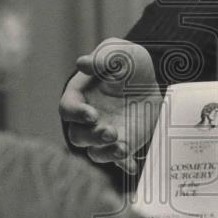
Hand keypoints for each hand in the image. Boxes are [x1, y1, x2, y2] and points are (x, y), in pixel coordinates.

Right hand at [58, 38, 162, 173]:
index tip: (92, 114)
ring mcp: (104, 132)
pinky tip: (132, 165)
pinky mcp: (122, 142)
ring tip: (121, 147)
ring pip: (94, 152)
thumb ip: (102, 58)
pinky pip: (118, 159)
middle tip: (110, 131)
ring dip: (105, 152)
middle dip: (92, 137)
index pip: (68, 108)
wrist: (149, 79)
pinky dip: (123, 163)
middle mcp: (88, 118)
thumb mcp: (119, 53)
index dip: (76, 113)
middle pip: (78, 135)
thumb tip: (83, 63)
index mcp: (80, 95)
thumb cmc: (126, 63)